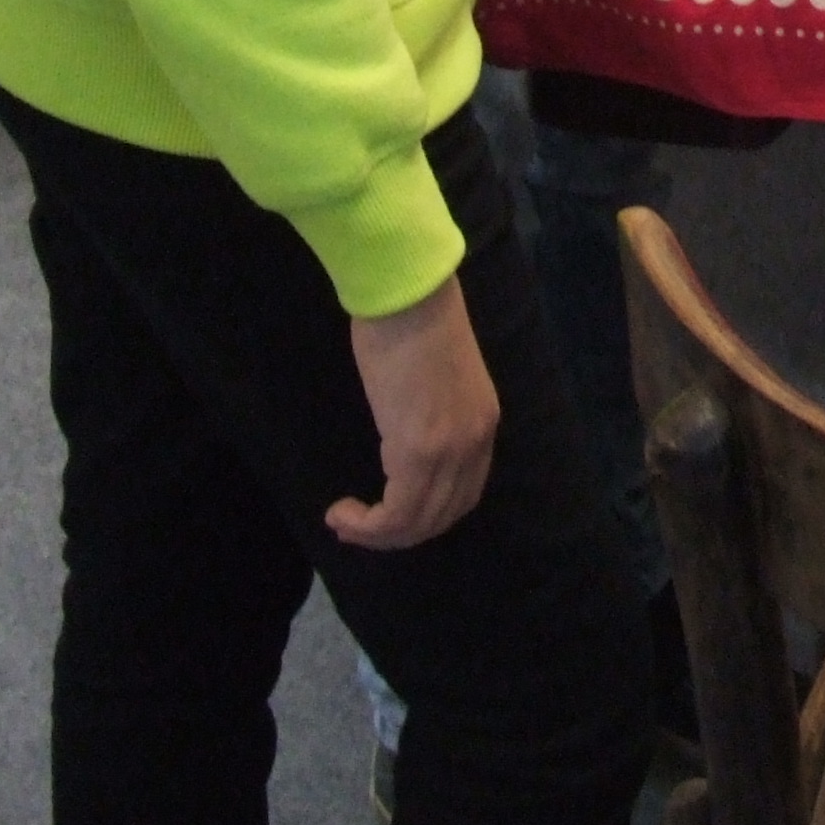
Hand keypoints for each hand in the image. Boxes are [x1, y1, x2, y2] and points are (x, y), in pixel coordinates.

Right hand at [328, 276, 498, 549]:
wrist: (408, 291)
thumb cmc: (411, 319)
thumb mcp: (434, 377)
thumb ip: (431, 412)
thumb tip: (406, 431)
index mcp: (482, 424)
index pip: (464, 494)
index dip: (426, 514)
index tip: (386, 512)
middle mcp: (475, 444)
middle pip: (443, 516)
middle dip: (399, 532)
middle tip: (357, 527)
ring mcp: (451, 450)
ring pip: (418, 522)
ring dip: (378, 534)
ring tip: (344, 523)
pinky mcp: (419, 450)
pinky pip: (396, 512)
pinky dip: (368, 525)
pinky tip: (343, 513)